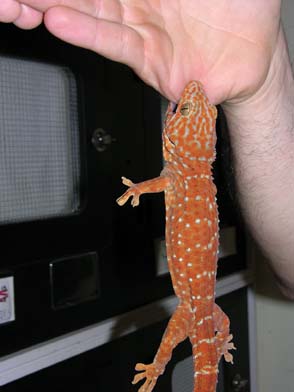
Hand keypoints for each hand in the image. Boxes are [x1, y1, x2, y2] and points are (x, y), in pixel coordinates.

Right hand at [4, 0, 280, 103]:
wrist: (257, 53)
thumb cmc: (242, 4)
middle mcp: (138, 1)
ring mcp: (142, 30)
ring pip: (90, 13)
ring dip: (52, 5)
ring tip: (21, 2)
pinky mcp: (150, 62)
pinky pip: (116, 43)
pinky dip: (88, 33)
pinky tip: (58, 21)